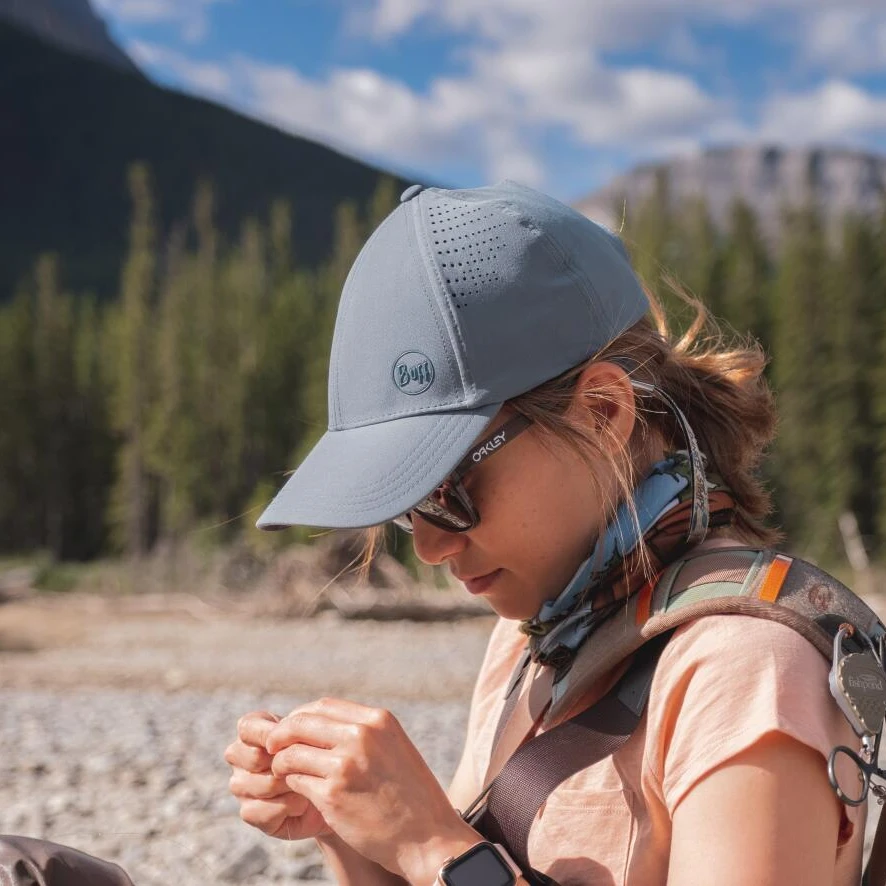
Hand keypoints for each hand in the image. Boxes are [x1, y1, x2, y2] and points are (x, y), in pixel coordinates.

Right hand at [224, 710, 331, 839]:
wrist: (329, 789)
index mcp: (251, 732)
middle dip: (286, 763)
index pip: (248, 728)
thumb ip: (294, 730)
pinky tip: (301, 803)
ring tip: (309, 782)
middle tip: (308, 765)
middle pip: (255, 757)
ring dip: (292, 785)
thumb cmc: (318, 756)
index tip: (294, 741)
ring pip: (263, 784)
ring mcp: (241, 785)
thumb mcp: (309, 737)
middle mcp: (239, 757)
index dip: (270, 734)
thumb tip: (285, 730)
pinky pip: (263, 809)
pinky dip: (288, 807)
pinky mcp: (249, 811)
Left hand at [267, 697, 479, 880]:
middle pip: (301, 723)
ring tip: (285, 774)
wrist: (428, 837)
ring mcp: (346, 765)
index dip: (300, 716)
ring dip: (282, 764)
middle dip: (281, 735)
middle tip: (273, 749)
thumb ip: (364, 732)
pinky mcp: (332, 796)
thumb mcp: (394, 747)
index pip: (322, 706)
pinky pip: (296, 782)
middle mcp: (361, 736)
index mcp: (377, 720)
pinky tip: (299, 795)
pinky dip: (292, 787)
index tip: (291, 730)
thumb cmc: (410, 795)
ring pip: (292, 753)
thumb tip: (323, 723)